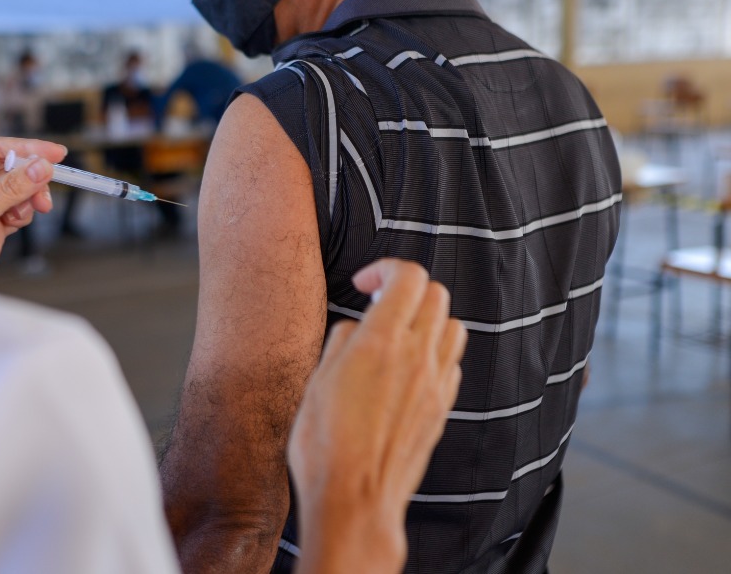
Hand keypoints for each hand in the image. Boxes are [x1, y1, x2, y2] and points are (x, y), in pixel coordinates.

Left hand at [0, 138, 65, 288]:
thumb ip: (10, 189)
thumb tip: (40, 167)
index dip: (28, 149)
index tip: (56, 153)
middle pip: (11, 168)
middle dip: (30, 180)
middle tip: (44, 195)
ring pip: (18, 189)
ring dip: (28, 199)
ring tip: (26, 214)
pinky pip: (18, 208)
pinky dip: (23, 215)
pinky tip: (14, 225)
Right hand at [287, 259, 466, 573]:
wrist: (355, 500)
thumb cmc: (325, 446)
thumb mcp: (316, 381)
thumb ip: (343, 342)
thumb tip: (357, 327)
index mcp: (380, 342)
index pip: (408, 277)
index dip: (386, 269)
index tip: (364, 283)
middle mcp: (417, 357)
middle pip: (436, 294)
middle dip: (408, 288)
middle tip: (380, 303)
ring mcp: (435, 384)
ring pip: (453, 326)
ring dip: (429, 318)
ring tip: (399, 333)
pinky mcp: (442, 409)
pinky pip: (452, 363)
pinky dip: (435, 352)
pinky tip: (409, 369)